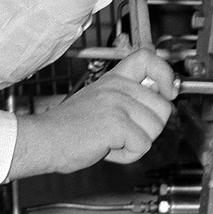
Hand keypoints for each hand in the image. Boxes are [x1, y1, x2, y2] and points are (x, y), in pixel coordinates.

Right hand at [7, 50, 177, 179]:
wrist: (44, 140)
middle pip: (163, 107)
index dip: (166, 74)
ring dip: (137, 143)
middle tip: (124, 132)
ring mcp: (117, 103)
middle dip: (150, 128)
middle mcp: (117, 87)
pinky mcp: (116, 123)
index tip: (168, 91)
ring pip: (155, 129)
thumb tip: (159, 99)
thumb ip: (127, 98)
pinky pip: (142, 146)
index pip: (147, 57)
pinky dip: (127, 155)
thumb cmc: (69, 128)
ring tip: (112, 140)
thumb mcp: (100, 101)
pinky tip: (107, 148)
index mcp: (113, 79)